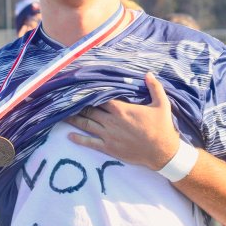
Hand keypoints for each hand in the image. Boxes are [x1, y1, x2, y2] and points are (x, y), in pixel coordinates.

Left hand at [65, 72, 180, 170]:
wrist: (162, 152)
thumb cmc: (162, 127)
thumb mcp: (162, 104)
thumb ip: (154, 87)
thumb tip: (148, 73)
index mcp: (121, 109)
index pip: (101, 98)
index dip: (90, 93)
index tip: (80, 89)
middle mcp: (111, 121)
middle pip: (90, 110)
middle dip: (79, 105)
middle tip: (68, 101)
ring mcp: (108, 135)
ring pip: (87, 124)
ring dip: (75, 119)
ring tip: (63, 115)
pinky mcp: (108, 148)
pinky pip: (90, 142)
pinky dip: (79, 138)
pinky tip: (70, 135)